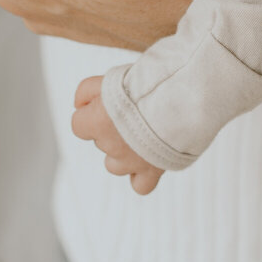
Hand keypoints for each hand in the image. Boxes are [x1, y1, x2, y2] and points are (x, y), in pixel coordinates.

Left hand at [72, 75, 164, 194]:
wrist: (183, 97)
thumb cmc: (148, 83)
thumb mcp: (109, 76)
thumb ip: (86, 91)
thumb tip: (78, 105)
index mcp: (97, 122)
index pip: (78, 124)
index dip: (90, 112)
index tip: (105, 102)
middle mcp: (110, 146)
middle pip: (100, 141)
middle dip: (111, 128)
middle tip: (134, 110)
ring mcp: (131, 162)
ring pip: (113, 166)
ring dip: (122, 152)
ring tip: (141, 134)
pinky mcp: (153, 170)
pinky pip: (140, 185)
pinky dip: (141, 177)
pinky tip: (147, 162)